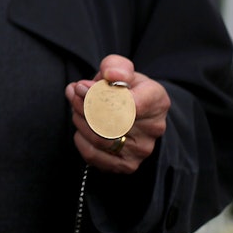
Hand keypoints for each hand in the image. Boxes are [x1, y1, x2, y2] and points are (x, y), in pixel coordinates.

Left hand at [66, 54, 170, 173]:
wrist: (132, 111)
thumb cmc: (124, 88)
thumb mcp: (122, 69)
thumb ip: (115, 66)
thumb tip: (110, 76)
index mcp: (157, 101)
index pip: (132, 104)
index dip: (100, 95)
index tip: (83, 86)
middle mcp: (155, 128)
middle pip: (111, 122)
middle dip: (84, 105)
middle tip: (75, 92)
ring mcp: (142, 150)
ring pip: (100, 139)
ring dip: (80, 120)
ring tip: (77, 107)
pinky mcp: (126, 165)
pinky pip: (93, 155)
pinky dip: (80, 138)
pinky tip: (83, 126)